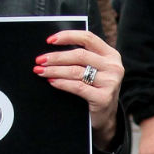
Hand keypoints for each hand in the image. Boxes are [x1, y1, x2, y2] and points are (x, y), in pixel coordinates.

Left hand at [34, 29, 121, 146]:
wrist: (105, 117)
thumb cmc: (95, 90)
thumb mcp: (94, 70)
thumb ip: (82, 58)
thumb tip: (52, 50)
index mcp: (111, 55)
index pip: (88, 38)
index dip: (68, 36)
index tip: (49, 40)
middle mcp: (113, 67)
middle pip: (79, 55)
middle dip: (56, 57)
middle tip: (40, 60)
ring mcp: (110, 82)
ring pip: (76, 71)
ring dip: (55, 70)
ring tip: (41, 71)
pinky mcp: (104, 97)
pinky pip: (77, 87)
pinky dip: (62, 83)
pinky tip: (52, 81)